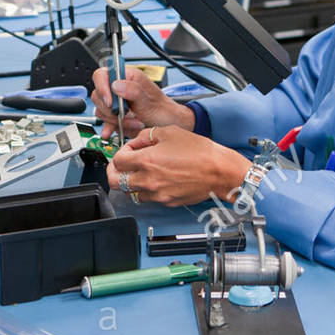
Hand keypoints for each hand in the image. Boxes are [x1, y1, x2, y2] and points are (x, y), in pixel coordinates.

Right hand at [91, 66, 194, 143]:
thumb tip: (117, 85)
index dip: (102, 87)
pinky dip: (109, 128)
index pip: (102, 75)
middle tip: (124, 114)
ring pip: (101, 110)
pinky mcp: (115, 116)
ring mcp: (116, 103)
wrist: (168, 126)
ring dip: (114, 120)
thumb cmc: (163, 110)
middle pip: (98, 95)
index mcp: (127, 77)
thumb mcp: (150, 101)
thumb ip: (134, 91)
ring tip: (132, 123)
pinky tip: (114, 131)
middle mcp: (119, 88)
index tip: (109, 101)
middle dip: (110, 109)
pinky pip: (104, 121)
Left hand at [106, 126, 251, 206]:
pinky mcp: (166, 202)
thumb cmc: (200, 151)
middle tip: (121, 166)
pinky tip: (157, 179)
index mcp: (146, 160)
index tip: (128, 150)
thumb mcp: (170, 132)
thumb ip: (147, 135)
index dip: (120, 153)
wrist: (219, 171)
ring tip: (140, 172)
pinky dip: (147, 189)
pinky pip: (148, 198)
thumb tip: (136, 141)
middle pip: (115, 182)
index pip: (117, 161)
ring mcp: (157, 194)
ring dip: (130, 182)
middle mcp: (148, 180)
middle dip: (115, 172)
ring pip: (130, 193)